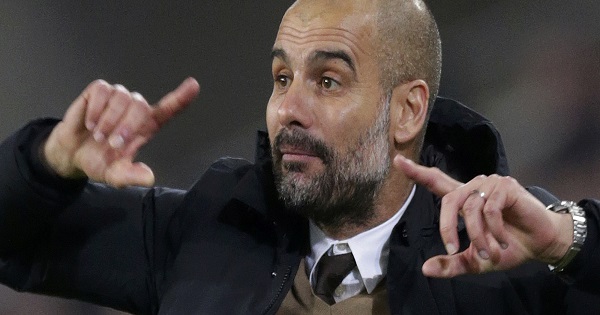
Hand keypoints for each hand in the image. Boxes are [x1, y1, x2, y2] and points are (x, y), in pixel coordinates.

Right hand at [43, 78, 199, 187]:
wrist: (71, 155)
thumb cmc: (99, 161)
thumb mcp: (115, 176)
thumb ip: (130, 177)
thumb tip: (148, 177)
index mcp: (146, 127)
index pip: (168, 110)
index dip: (181, 98)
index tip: (194, 86)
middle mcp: (135, 109)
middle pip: (141, 106)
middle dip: (127, 126)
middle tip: (112, 144)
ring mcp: (117, 98)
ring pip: (121, 97)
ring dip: (108, 120)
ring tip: (98, 136)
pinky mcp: (98, 91)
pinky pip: (101, 90)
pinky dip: (95, 108)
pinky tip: (89, 123)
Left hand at [394, 155, 573, 277]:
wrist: (539, 246)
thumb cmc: (506, 248)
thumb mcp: (474, 260)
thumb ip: (451, 263)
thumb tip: (425, 269)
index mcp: (463, 199)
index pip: (436, 181)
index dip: (416, 172)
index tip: (397, 160)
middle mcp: (473, 187)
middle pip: (449, 201)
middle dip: (447, 227)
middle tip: (453, 249)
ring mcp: (490, 184)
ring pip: (470, 208)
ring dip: (477, 235)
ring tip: (490, 250)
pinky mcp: (507, 186)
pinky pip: (490, 208)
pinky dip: (494, 229)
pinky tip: (502, 241)